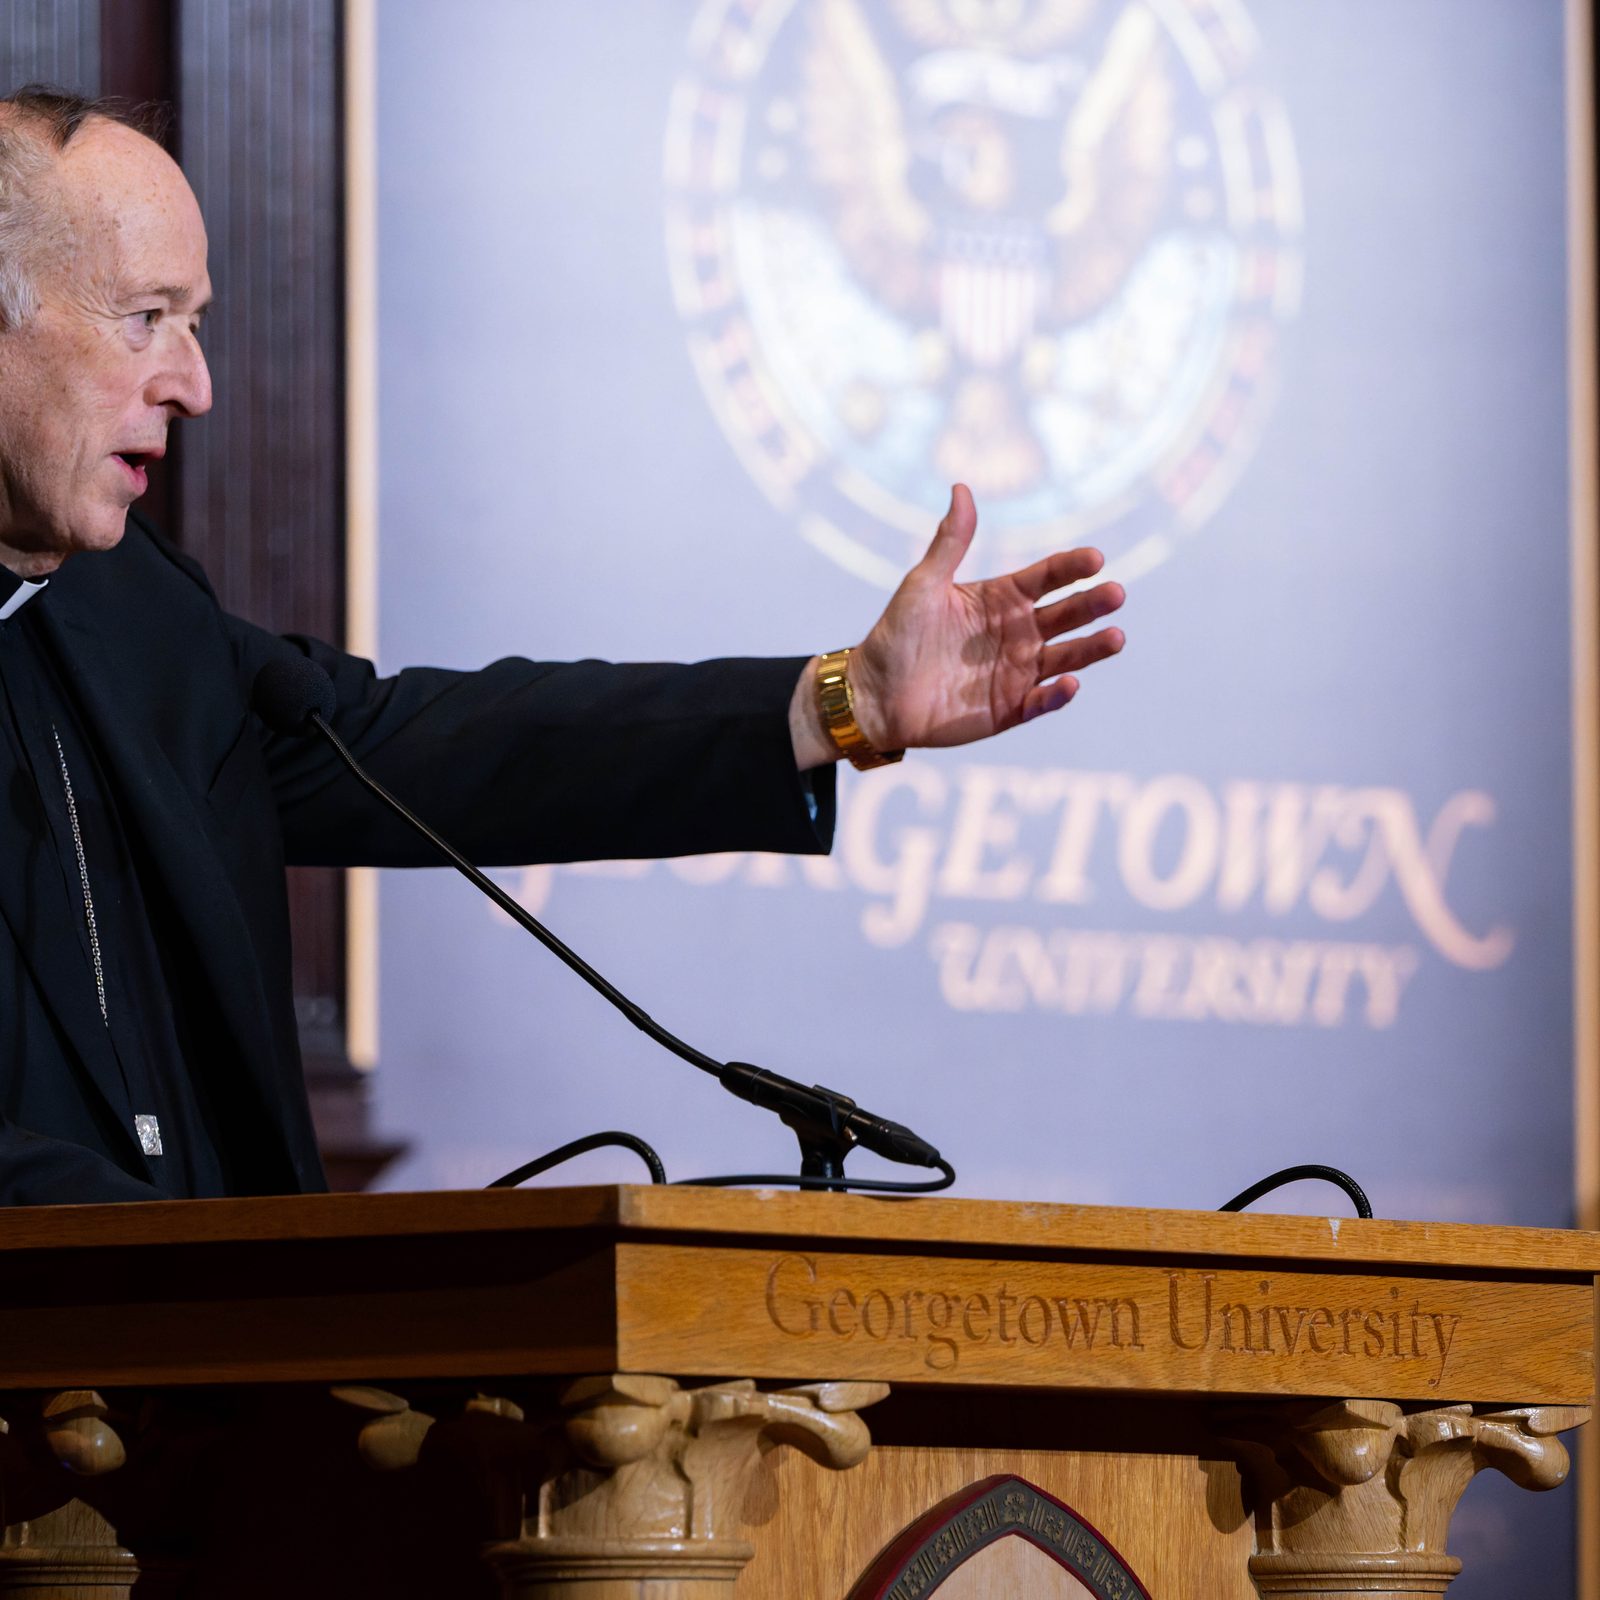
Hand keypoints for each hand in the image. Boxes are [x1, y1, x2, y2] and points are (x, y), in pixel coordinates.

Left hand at [790, 484, 1124, 767]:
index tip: (1095, 559)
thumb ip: (950, 542)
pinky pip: (1040, 702)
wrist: (873, 695)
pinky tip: (1072, 683)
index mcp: (1001, 599)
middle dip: (1092, 605)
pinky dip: (1057, 695)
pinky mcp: (1009, 709)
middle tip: (1116, 593)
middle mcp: (1017, 634)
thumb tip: (961, 488)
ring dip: (1091, 649)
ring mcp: (1016, 673)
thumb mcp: (923, 585)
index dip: (1071, 568)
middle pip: (1066, 615)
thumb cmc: (896, 636)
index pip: (1047, 578)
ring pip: (1066, 657)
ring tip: (1117, 637)